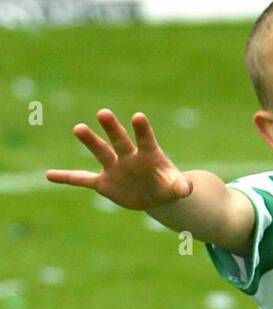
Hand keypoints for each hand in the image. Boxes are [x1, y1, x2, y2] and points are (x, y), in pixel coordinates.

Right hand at [46, 109, 192, 210]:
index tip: (138, 116)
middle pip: (119, 140)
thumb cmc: (168, 185)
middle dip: (112, 128)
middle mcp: (128, 157)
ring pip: (100, 152)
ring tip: (79, 128)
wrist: (155, 195)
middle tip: (104, 113)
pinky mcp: (104, 183)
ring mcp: (114, 168)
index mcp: (148, 155)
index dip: (142, 129)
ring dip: (90, 141)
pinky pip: (82, 179)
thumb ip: (180, 186)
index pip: (145, 139)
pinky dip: (67, 178)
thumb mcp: (176, 188)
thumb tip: (187, 189)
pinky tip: (49, 175)